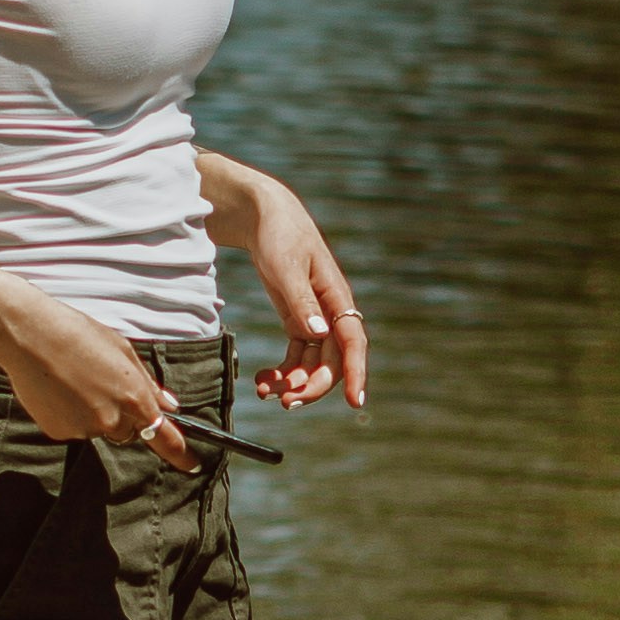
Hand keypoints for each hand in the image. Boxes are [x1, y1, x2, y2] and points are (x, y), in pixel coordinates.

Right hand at [0, 304, 193, 463]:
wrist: (29, 335)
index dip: (181, 454)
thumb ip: (148, 383)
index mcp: (133, 397)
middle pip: (128, 431)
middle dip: (124, 416)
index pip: (164, 437)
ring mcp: (83, 429)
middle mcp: (111, 420)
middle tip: (103, 384)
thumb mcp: (122, 351)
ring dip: (95, 412)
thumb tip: (169, 405)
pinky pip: (73, 428)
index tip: (192, 464)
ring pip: (99, 428)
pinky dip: (70, 414)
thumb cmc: (78, 334)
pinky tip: (58, 389)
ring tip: (74, 379)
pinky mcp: (58, 432)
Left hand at [231, 175, 368, 410]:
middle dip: (312, 386)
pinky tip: (262, 379)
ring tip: (264, 391)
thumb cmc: (280, 235)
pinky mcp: (297, 320)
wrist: (264, 217)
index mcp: (337, 298)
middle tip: (286, 402)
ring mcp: (314, 319)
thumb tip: (320, 334)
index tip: (356, 402)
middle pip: (332, 361)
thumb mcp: (287, 266)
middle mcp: (331, 313)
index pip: (353, 343)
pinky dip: (282, 371)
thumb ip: (302, 301)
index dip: (357, 373)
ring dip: (293, 383)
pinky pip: (296, 356)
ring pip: (312, 363)